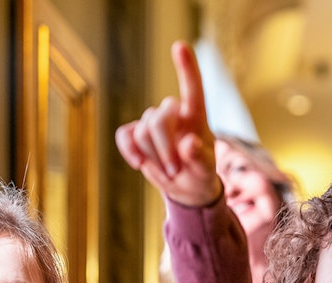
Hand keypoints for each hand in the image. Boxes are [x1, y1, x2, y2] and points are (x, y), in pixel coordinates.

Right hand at [115, 41, 222, 206]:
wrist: (186, 187)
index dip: (186, 67)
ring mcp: (153, 121)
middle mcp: (174, 113)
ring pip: (143, 132)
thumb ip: (200, 158)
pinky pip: (125, 135)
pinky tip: (139, 164)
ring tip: (168, 172)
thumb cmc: (201, 174)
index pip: (192, 88)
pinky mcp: (136, 132)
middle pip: (158, 119)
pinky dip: (130, 152)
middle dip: (164, 149)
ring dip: (153, 157)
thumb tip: (189, 143)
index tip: (179, 45)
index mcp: (196, 116)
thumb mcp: (206, 171)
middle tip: (174, 172)